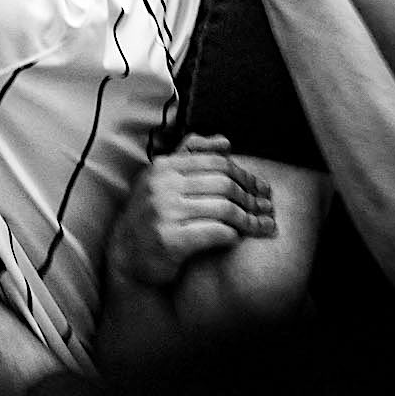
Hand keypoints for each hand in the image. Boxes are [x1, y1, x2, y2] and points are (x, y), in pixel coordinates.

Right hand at [106, 134, 275, 288]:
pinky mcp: (169, 240)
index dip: (245, 174)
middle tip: (267, 208)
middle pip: (224, 184)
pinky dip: (233, 235)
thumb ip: (190, 156)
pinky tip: (238, 239)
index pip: (216, 162)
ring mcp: (164, 212)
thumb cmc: (152, 213)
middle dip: (252, 197)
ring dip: (250, 219)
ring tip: (264, 226)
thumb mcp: (162, 178)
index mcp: (163, 166)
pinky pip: (215, 232)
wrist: (126, 253)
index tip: (261, 188)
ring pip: (224, 209)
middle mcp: (162, 185)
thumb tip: (225, 142)